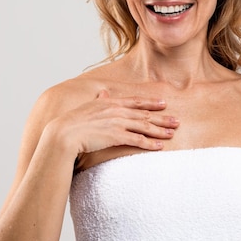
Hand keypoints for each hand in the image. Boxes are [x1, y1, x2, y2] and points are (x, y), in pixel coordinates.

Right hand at [51, 90, 178, 155]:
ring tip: (173, 133)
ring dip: (160, 130)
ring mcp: (117, 123)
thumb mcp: (87, 107)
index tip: (163, 103)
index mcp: (110, 102)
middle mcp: (116, 110)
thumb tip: (103, 93)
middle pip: (144, 114)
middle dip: (162, 117)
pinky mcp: (116, 136)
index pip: (135, 101)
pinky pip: (137, 139)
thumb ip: (99, 101)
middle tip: (177, 120)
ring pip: (144, 126)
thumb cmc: (72, 123)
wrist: (63, 133)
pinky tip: (160, 146)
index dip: (151, 102)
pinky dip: (150, 143)